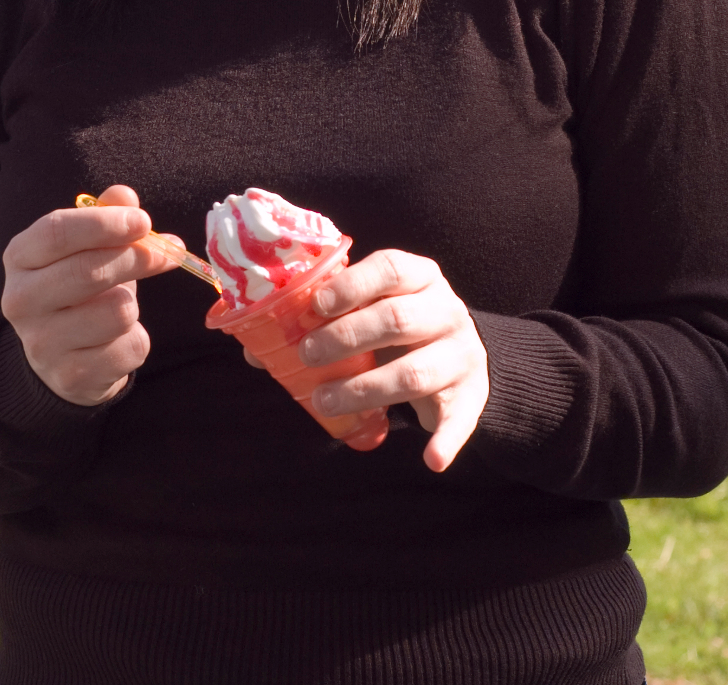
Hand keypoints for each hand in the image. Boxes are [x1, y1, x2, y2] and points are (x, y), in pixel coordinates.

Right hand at [0, 185, 181, 405]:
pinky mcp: (71, 376)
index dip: (105, 224)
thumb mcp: (85, 247)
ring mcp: (42, 344)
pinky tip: (118, 339)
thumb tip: (125, 197)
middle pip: (88, 271)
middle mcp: (21, 301)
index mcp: (20, 258)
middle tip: (167, 252)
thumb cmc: (78, 288)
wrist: (60, 358)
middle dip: (136, 258)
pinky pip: (129, 348)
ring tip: (121, 305)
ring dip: (133, 304)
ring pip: (117, 312)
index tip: (143, 221)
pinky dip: (136, 340)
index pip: (57, 233)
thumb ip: (105, 216)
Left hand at [296, 250, 488, 471]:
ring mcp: (462, 353)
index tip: (319, 304)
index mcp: (420, 276)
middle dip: (346, 338)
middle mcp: (447, 310)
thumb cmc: (399, 326)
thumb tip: (256, 351)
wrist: (462, 354)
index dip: (353, 285)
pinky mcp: (472, 396)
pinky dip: (446, 440)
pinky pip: (460, 419)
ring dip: (365, 390)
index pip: (390, 268)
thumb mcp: (372, 310)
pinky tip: (430, 459)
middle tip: (307, 354)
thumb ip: (325, 321)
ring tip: (325, 401)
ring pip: (415, 372)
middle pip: (397, 320)